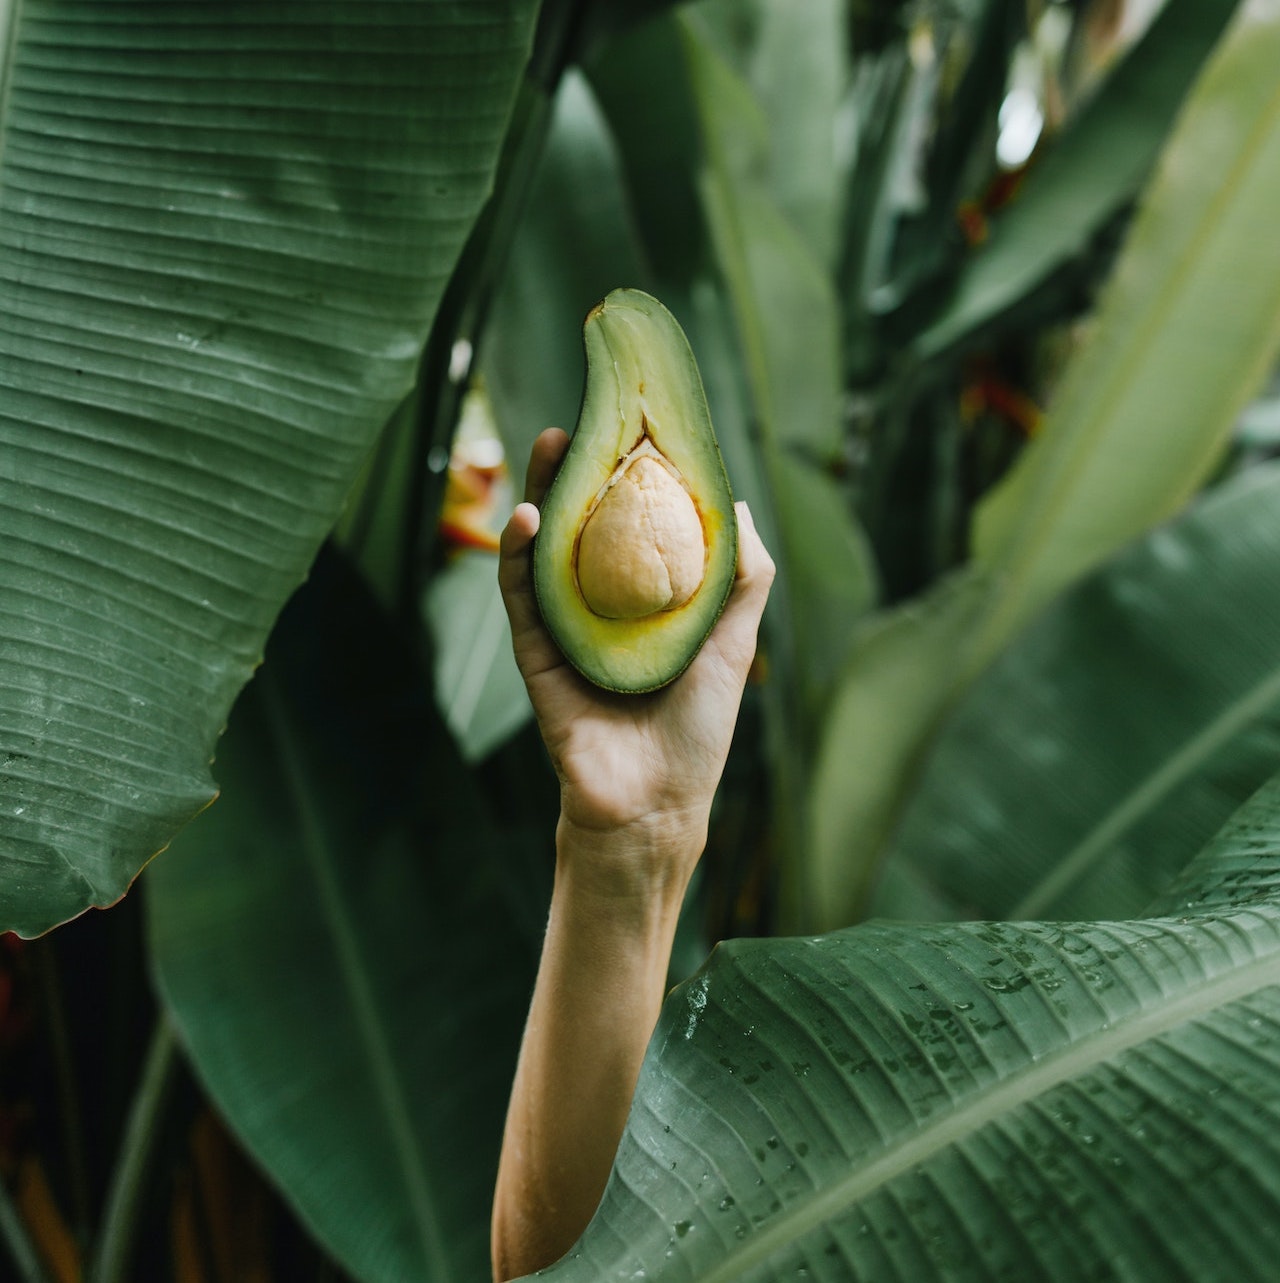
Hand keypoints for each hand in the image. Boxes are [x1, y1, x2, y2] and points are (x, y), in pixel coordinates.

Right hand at [498, 428, 774, 899]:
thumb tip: (737, 503)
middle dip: (576, 472)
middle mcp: (600, 606)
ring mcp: (563, 627)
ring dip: (541, 495)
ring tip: (550, 448)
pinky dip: (519, 555)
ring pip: (544, 549)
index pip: (630, 523)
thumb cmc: (700, 728)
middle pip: (581, 524)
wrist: (658, 803)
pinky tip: (530, 517)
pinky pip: (521, 596)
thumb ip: (743, 576)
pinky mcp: (536, 653)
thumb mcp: (734, 642)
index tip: (630, 427)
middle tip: (577, 424)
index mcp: (645, 600)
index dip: (627, 476)